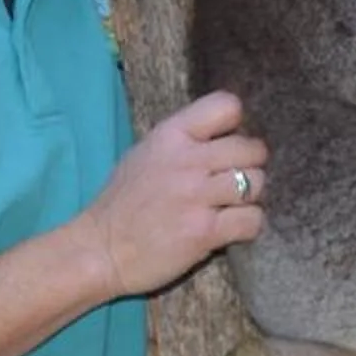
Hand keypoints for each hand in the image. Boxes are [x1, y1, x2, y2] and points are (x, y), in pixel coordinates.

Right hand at [72, 91, 270, 298]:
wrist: (98, 250)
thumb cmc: (122, 203)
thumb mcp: (145, 154)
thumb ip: (183, 141)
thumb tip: (225, 135)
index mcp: (170, 135)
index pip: (226, 106)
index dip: (236, 126)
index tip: (227, 145)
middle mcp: (187, 161)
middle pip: (252, 149)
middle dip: (250, 166)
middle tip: (234, 182)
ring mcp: (196, 196)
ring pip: (257, 183)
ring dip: (250, 198)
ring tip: (231, 207)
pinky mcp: (204, 232)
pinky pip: (253, 219)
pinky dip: (248, 226)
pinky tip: (230, 229)